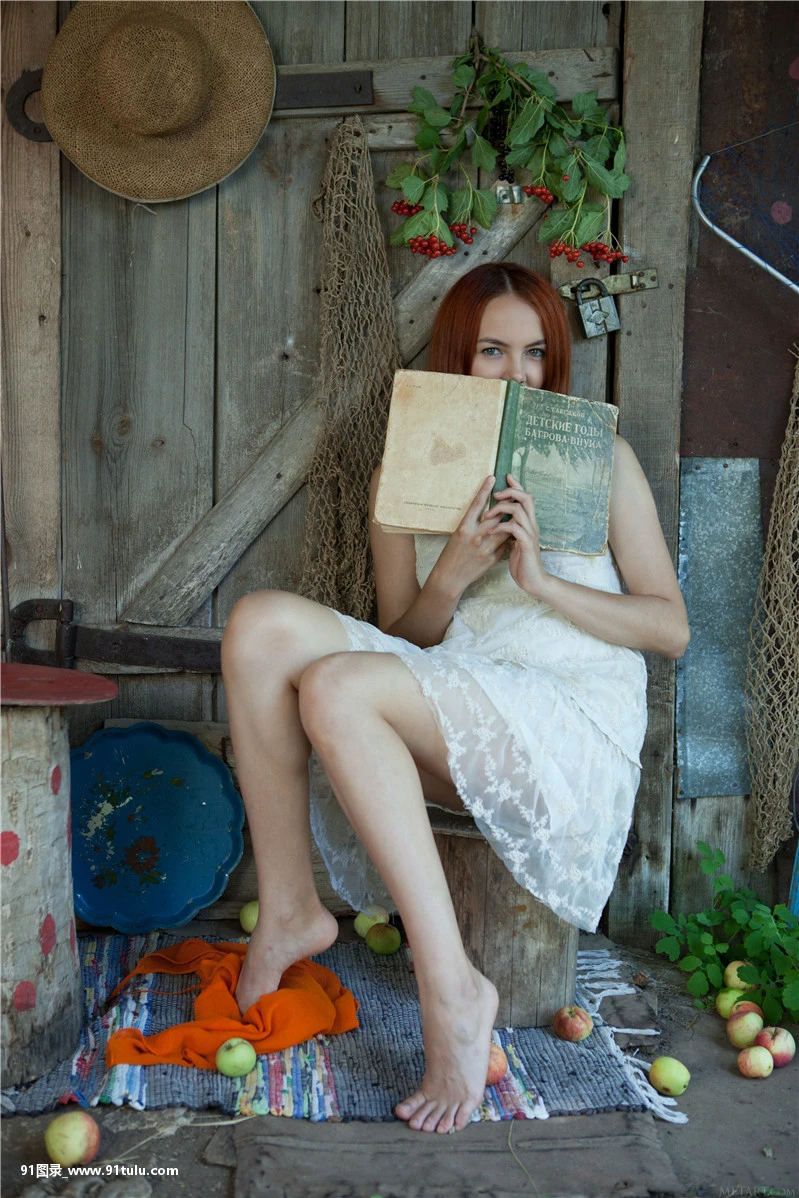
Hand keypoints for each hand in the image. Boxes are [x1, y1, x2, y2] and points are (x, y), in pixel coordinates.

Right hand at [430, 475, 510, 597]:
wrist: (450, 577)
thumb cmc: (452, 554)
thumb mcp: (457, 534)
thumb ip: (472, 524)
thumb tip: (487, 511)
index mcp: (464, 528)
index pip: (477, 504)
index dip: (485, 489)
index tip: (493, 477)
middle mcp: (476, 536)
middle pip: (496, 514)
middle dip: (505, 504)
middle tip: (512, 493)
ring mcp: (486, 547)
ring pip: (505, 528)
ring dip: (510, 520)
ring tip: (516, 512)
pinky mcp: (494, 558)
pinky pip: (506, 543)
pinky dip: (508, 536)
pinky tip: (511, 533)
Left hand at [488, 474, 550, 597]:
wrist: (533, 581)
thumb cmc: (523, 563)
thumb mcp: (515, 543)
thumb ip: (512, 531)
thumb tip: (501, 521)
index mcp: (528, 523)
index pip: (525, 498)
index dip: (517, 485)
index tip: (506, 476)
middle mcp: (532, 525)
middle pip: (526, 498)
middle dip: (510, 492)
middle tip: (495, 495)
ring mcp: (530, 534)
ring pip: (519, 510)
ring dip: (501, 509)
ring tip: (488, 515)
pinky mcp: (526, 544)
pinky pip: (513, 528)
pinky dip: (500, 527)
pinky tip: (490, 532)